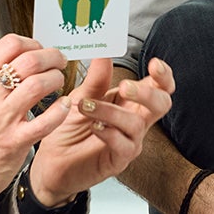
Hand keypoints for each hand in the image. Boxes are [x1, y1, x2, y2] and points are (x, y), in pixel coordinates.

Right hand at [0, 36, 74, 208]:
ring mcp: (1, 118)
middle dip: (52, 58)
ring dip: (56, 80)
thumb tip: (24, 55)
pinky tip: (64, 106)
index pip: (10, 44)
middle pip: (28, 60)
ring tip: (59, 83)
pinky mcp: (14, 141)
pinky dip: (61, 110)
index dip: (34, 43)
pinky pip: (46, 120)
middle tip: (59, 63)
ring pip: (37, 84)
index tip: (42, 50)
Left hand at [28, 58, 174, 205]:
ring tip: (86, 107)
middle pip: (162, 104)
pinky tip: (94, 127)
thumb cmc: (68, 129)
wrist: (50, 161)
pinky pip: (124, 145)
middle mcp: (135, 120)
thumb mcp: (81, 97)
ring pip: (137, 123)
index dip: (163, 76)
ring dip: (111, 112)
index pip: (159, 87)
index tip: (154, 64)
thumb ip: (96, 79)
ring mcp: (130, 141)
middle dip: (147, 93)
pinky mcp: (119, 160)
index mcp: (129, 102)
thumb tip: (105, 53)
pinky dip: (109, 133)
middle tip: (123, 87)